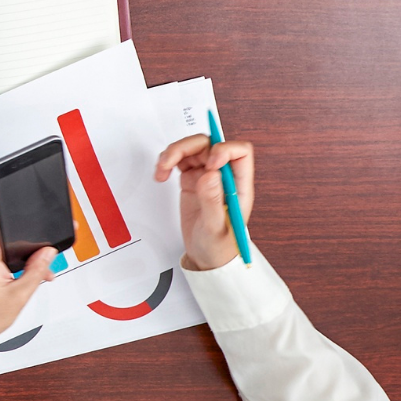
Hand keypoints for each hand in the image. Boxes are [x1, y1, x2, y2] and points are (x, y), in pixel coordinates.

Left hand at [0, 205, 55, 351]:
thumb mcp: (19, 295)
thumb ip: (36, 270)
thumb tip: (48, 252)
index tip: (14, 198)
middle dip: (21, 230)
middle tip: (40, 237)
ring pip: (0, 242)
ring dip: (19, 249)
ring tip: (38, 264)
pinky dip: (12, 259)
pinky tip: (27, 273)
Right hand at [155, 134, 255, 270]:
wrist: (205, 256)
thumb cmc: (218, 246)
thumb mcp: (216, 227)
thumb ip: (213, 201)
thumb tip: (210, 174)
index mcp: (238, 186)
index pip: (239, 153)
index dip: (224, 150)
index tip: (208, 164)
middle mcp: (223, 177)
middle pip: (210, 144)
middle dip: (189, 147)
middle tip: (172, 161)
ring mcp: (206, 176)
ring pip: (192, 148)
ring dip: (174, 152)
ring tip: (162, 169)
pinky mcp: (191, 179)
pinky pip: (179, 159)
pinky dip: (167, 162)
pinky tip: (161, 174)